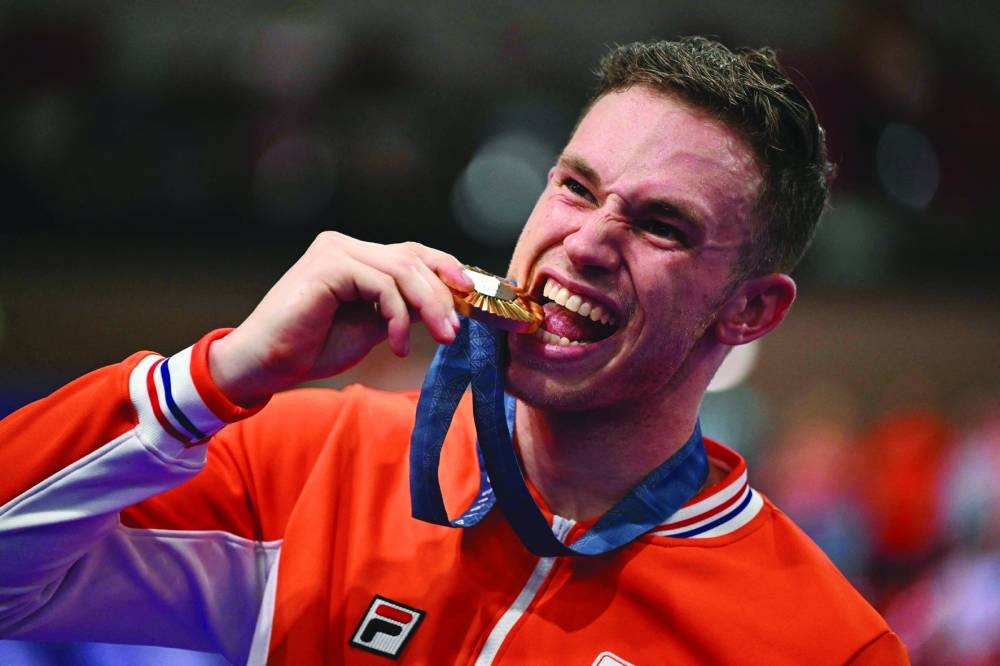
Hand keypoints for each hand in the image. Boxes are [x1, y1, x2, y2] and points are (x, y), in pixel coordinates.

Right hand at [208, 232, 472, 405]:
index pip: (413, 253)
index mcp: (355, 256)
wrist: (264, 366)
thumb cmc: (312, 347)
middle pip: (413, 259)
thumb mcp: (371, 326)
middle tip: (455, 331)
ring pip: (402, 270)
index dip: (447, 269)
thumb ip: (402, 309)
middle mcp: (345, 245)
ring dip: (428, 306)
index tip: (472, 294)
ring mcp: (335, 251)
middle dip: (443, 295)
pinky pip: (381, 284)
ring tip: (440, 337)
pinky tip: (395, 344)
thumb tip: (445, 304)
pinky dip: (397, 315)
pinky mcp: (328, 265)